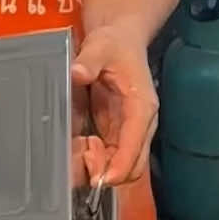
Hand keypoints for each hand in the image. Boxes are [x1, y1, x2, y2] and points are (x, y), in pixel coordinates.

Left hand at [71, 24, 157, 186]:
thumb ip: (88, 60)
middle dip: (109, 173)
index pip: (136, 143)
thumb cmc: (114, 44)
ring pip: (122, 166)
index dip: (120, 164)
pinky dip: (95, 161)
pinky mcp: (118, 133)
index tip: (102, 178)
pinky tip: (79, 150)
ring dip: (100, 169)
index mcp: (142, 106)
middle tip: (81, 162)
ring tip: (78, 155)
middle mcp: (140, 124)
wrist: (120, 40)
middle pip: (133, 164)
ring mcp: (130, 131)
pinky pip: (110, 157)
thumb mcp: (100, 46)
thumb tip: (76, 73)